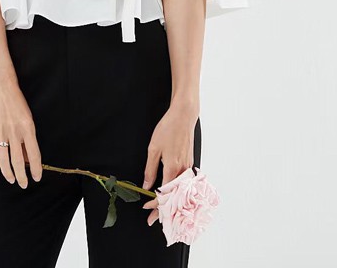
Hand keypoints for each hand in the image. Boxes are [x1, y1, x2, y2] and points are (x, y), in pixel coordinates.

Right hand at [0, 82, 42, 187]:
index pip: (34, 154)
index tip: (37, 177)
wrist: (0, 87)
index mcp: (28, 128)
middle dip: (22, 176)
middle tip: (24, 184)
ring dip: (8, 173)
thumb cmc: (17, 102)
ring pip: (3, 160)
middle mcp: (14, 132)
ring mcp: (0, 133)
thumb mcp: (28, 118)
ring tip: (11, 180)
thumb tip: (29, 158)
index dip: (36, 169)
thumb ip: (28, 138)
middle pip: (18, 161)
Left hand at [141, 103, 198, 225]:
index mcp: (172, 168)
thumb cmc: (168, 129)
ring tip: (161, 211)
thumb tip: (146, 185)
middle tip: (152, 220)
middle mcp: (183, 171)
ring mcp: (188, 167)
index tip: (147, 211)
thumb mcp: (153, 148)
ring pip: (180, 192)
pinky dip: (177, 192)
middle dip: (164, 211)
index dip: (155, 205)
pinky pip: (184, 183)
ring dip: (171, 203)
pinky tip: (172, 195)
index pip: (164, 194)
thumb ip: (150, 169)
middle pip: (174, 197)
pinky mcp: (190, 163)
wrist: (184, 117)